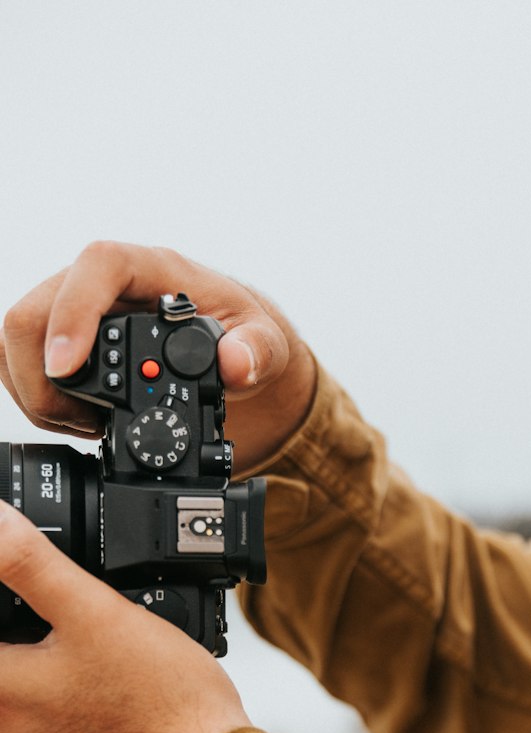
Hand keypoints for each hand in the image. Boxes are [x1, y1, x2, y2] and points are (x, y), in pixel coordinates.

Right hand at [0, 241, 316, 475]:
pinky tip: (80, 422)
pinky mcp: (65, 339)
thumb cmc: (242, 332)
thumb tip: (235, 363)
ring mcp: (76, 311)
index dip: (73, 313)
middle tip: (86, 420)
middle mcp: (104, 284)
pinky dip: (37, 399)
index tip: (67, 368)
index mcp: (150, 269)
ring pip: (17, 341)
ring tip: (89, 425)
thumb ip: (256, 351)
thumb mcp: (265, 341)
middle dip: (44, 377)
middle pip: (35, 311)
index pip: (97, 267)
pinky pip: (20, 361)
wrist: (233, 347)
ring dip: (39, 394)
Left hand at [0, 504, 250, 732]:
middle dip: (20, 642)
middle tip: (45, 621)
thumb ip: (33, 564)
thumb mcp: (98, 612)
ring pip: (20, 710)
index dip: (1, 613)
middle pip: (3, 677)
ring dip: (41, 678)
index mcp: (2, 692)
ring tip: (86, 654)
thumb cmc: (163, 706)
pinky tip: (109, 695)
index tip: (16, 605)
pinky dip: (70, 711)